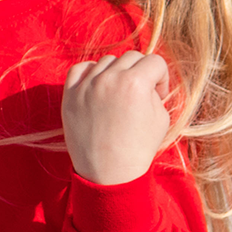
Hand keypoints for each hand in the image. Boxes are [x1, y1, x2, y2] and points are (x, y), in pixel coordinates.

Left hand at [61, 51, 171, 183]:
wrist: (109, 174)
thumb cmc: (138, 149)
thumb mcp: (161, 118)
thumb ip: (155, 92)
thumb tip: (146, 80)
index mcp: (136, 83)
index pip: (155, 62)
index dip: (161, 78)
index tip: (158, 95)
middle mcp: (110, 79)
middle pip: (131, 57)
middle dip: (141, 73)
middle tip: (139, 95)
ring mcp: (87, 86)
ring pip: (107, 61)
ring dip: (117, 73)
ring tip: (118, 95)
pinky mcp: (70, 95)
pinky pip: (79, 68)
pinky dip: (90, 72)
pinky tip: (98, 86)